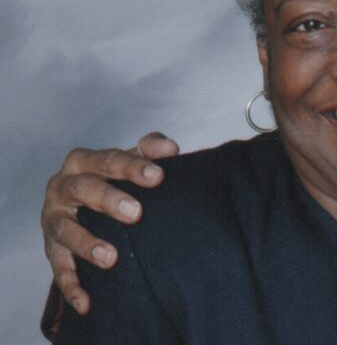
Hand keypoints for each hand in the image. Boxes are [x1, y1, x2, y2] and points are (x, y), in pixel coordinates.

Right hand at [41, 132, 179, 313]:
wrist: (80, 203)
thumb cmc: (112, 178)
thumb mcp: (129, 159)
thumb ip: (149, 149)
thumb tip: (171, 148)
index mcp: (84, 161)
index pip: (109, 160)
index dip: (133, 167)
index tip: (158, 176)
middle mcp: (63, 187)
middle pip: (84, 189)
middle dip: (109, 200)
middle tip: (136, 213)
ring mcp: (54, 219)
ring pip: (65, 230)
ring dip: (86, 244)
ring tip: (110, 258)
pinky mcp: (52, 249)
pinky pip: (59, 269)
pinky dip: (71, 286)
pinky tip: (86, 302)